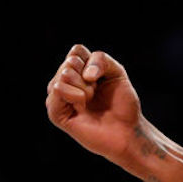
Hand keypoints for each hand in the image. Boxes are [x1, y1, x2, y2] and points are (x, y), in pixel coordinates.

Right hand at [45, 44, 143, 165]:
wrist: (126, 130)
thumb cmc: (122, 103)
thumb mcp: (116, 72)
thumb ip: (101, 60)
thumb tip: (85, 74)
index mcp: (77, 71)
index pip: (75, 51)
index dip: (93, 61)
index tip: (103, 78)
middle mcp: (64, 82)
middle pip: (70, 62)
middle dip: (89, 76)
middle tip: (96, 93)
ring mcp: (58, 98)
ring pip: (64, 75)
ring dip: (84, 87)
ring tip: (89, 101)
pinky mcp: (56, 113)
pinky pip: (58, 89)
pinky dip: (75, 95)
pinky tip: (82, 107)